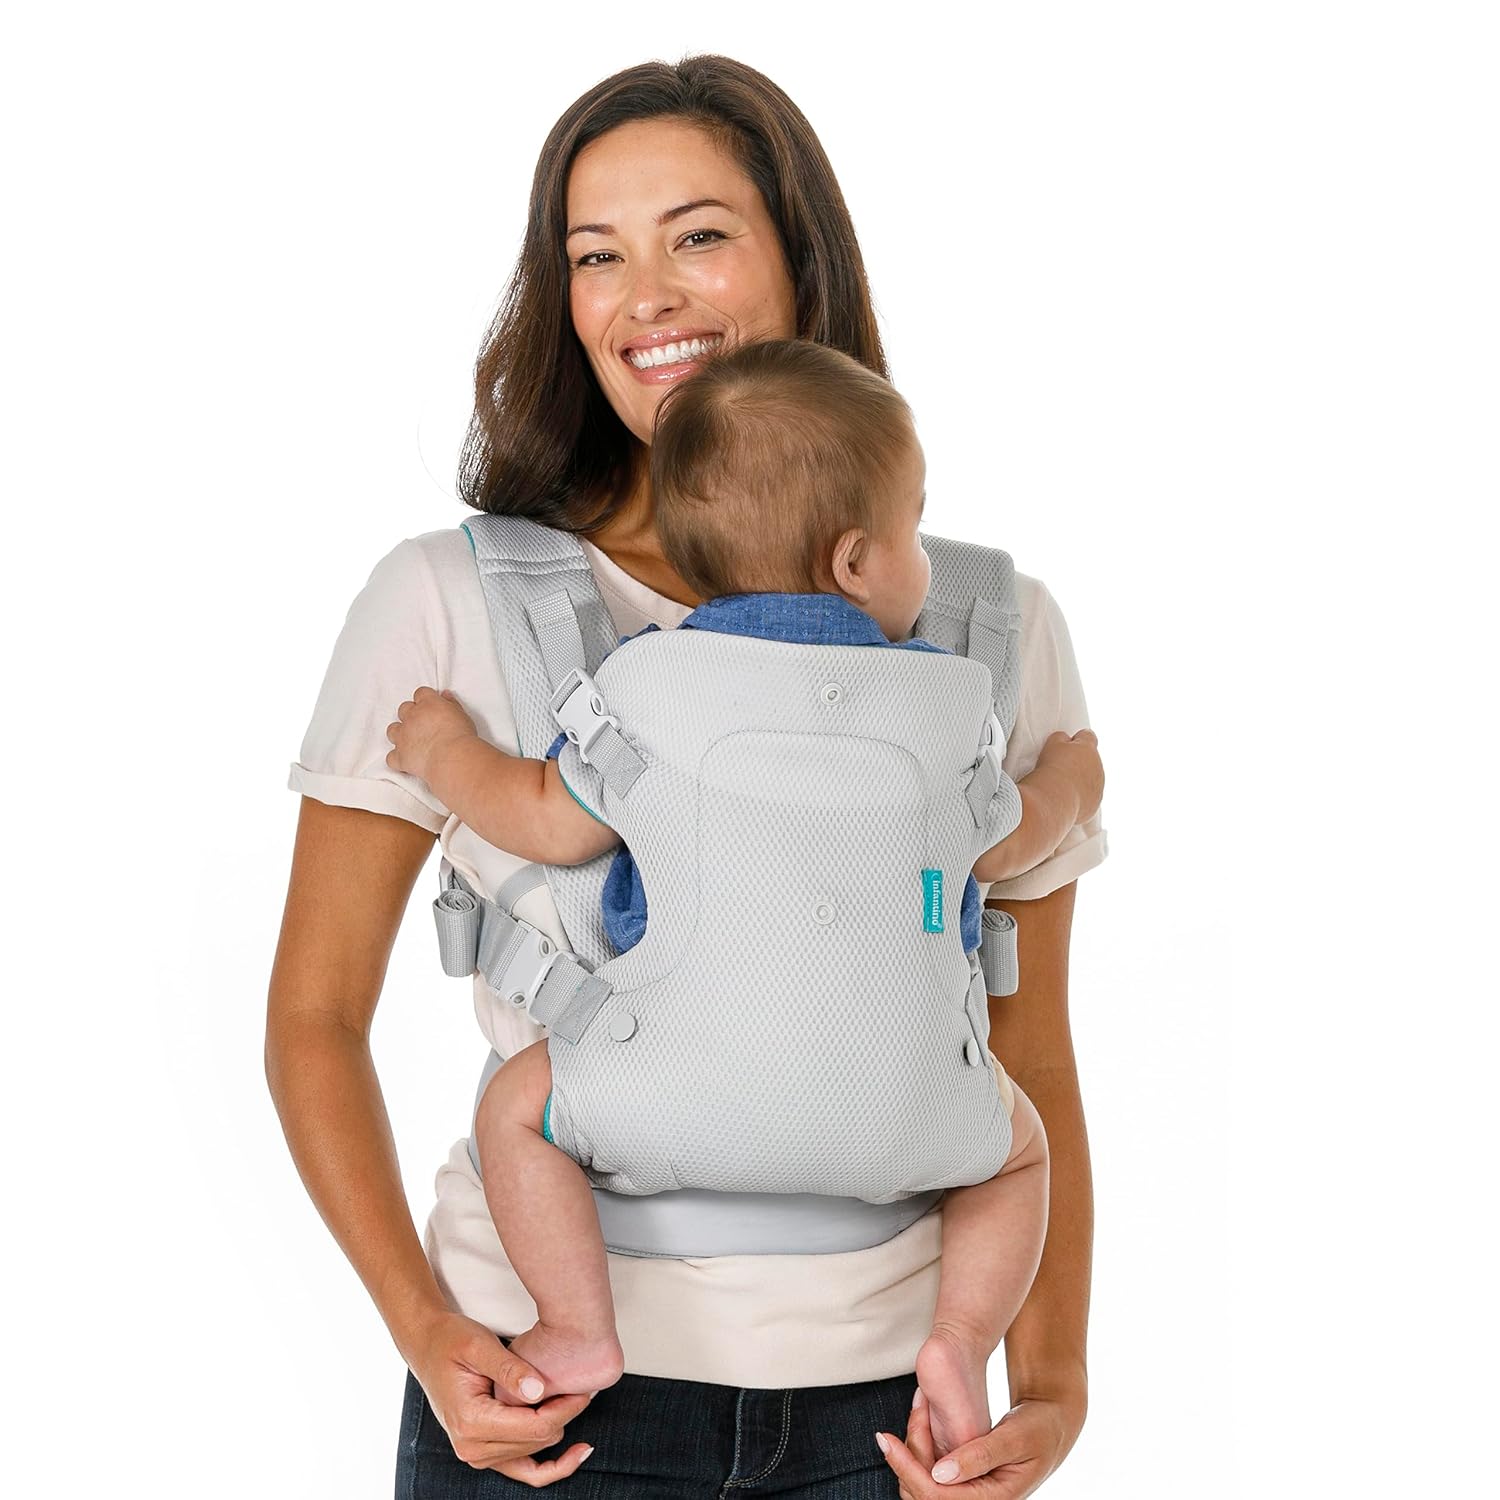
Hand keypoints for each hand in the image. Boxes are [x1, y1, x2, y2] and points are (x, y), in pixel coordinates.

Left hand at [386, 686, 476, 784]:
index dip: (425, 699)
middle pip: (403, 709)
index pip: (421, 693)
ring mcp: (403, 736)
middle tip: (422, 723)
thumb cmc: (460, 737)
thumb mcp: (462, 715)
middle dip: (411, 715)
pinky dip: (397, 758)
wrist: (452, 758)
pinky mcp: (400, 755)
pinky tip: (405, 760)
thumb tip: (445, 695)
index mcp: (428, 704)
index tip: (431, 706)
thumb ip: (451, 703)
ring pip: (392, 730)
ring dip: (399, 733)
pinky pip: (391, 756)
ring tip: (410, 740)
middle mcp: (412, 717)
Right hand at [405, 1310, 595, 1483]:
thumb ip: (510, 1369)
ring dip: (557, 1431)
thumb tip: (539, 1391)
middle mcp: (472, 1446)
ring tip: (576, 1402)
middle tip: (583, 1387)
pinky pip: (523, 1470)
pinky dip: (549, 1466)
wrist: (428, 1346)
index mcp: (471, 1421)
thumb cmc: (451, 1341)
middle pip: (538, 1441)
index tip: (583, 1389)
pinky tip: (574, 1453)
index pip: (534, 1427)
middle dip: (564, 1415)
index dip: (565, 1409)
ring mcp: (476, 1454)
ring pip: (534, 1455)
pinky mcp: (483, 1452)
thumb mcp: (480, 1345)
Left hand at [877, 1385, 1084, 1497]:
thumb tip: (940, 1474)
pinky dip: (918, 1454)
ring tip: (910, 1418)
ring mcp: (971, 1494)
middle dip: (904, 1463)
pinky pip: (931, 1478)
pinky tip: (917, 1426)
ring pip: (923, 1489)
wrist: (1051, 1426)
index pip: (937, 1497)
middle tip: (891, 1428)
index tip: (886, 1440)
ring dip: (909, 1457)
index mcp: (994, 1499)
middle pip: (923, 1496)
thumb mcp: (1014, 1437)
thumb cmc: (1038, 1429)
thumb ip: (979, 1456)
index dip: (907, 1469)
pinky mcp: (965, 1483)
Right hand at [1035, 730, 1103, 823]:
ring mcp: (1098, 787)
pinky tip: (1064, 799)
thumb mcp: (1051, 745)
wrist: (1053, 799)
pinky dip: (1079, 798)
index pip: (1088, 736)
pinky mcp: (1094, 804)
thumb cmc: (1051, 770)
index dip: (1078, 739)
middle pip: (1091, 760)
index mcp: (1088, 749)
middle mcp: (1098, 767)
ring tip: (1061, 785)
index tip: (1070, 743)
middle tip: (1060, 767)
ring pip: (1091, 780)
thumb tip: (1064, 740)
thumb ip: (1061, 739)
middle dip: (1079, 762)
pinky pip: (1088, 798)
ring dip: (1080, 781)